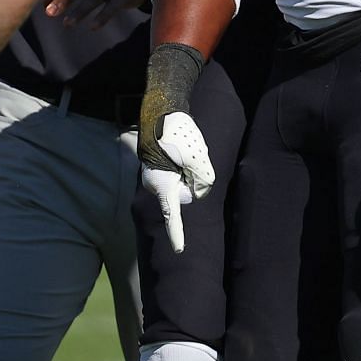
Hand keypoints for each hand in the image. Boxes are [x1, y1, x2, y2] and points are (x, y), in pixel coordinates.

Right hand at [138, 42, 213, 252]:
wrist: (161, 108)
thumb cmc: (176, 134)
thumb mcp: (198, 158)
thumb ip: (204, 180)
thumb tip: (200, 190)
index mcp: (162, 185)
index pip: (171, 215)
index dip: (177, 235)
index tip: (180, 251)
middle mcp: (156, 184)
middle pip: (186, 193)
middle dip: (193, 181)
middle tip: (190, 158)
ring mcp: (157, 176)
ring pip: (186, 181)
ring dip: (190, 170)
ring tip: (184, 151)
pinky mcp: (162, 168)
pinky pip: (181, 172)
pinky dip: (185, 163)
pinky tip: (181, 150)